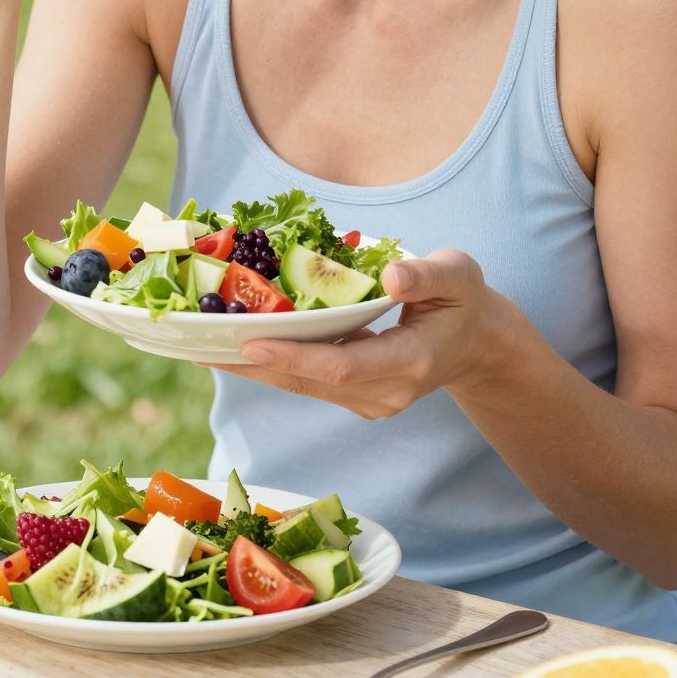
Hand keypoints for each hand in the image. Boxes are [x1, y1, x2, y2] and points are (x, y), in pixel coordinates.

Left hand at [205, 249, 504, 418]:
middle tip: (199, 345)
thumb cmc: (464, 300)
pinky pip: (306, 381)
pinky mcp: (355, 397)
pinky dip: (271, 363)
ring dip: (252, 367)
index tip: (249, 342)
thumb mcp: (458, 275)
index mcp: (411, 362)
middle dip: (252, 364)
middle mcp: (385, 392)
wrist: (477, 344)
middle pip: (308, 382)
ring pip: (301, 386)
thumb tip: (393, 276)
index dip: (294, 356)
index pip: (343, 366)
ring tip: (202, 346)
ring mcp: (369, 401)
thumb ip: (428, 275)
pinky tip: (235, 346)